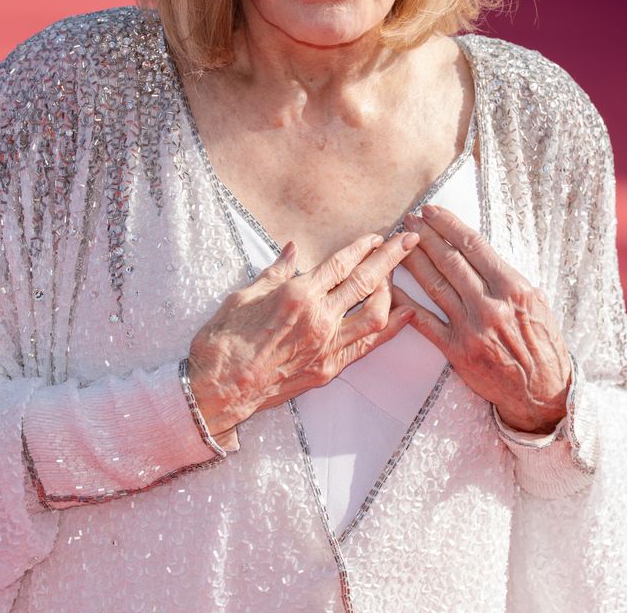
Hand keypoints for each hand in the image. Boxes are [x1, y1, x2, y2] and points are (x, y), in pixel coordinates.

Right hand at [188, 231, 419, 436]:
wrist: (217, 389)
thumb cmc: (224, 341)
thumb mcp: (244, 295)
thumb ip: (275, 272)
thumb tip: (293, 250)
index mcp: (297, 295)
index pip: (340, 264)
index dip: (362, 247)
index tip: (377, 236)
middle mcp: (319, 319)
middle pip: (366, 282)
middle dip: (391, 258)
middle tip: (409, 241)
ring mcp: (327, 346)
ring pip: (375, 314)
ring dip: (392, 291)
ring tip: (398, 275)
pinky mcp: (328, 368)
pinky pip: (368, 345)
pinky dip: (390, 327)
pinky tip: (404, 314)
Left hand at [396, 205, 570, 433]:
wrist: (543, 393)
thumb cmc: (542, 345)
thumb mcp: (537, 303)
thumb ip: (509, 279)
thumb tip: (482, 254)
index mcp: (513, 288)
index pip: (474, 246)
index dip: (448, 225)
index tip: (431, 211)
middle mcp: (491, 305)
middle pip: (450, 261)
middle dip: (425, 236)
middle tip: (408, 221)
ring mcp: (472, 328)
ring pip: (434, 285)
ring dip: (413, 261)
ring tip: (398, 245)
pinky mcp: (457, 351)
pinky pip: (424, 322)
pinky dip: (405, 304)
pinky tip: (390, 288)